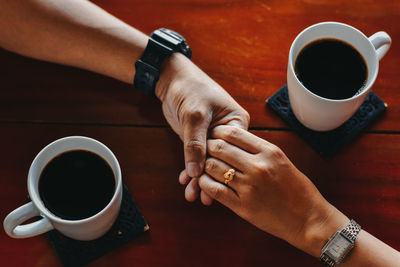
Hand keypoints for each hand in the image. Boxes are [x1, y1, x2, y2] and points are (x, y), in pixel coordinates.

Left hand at [156, 53, 248, 204]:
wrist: (172, 79)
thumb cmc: (190, 89)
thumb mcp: (195, 115)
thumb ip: (195, 143)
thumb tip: (195, 171)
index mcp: (237, 123)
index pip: (233, 151)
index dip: (223, 169)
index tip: (214, 187)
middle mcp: (227, 132)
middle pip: (221, 160)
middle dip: (210, 178)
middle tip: (203, 198)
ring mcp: (212, 137)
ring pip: (208, 162)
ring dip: (199, 178)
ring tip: (192, 196)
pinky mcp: (198, 140)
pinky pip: (197, 158)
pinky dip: (191, 170)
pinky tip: (186, 183)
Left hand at [198, 125, 348, 256]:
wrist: (308, 219)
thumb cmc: (297, 189)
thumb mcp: (281, 161)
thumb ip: (259, 149)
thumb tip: (233, 139)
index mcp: (269, 152)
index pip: (233, 133)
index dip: (217, 131)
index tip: (212, 134)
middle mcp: (258, 166)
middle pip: (219, 148)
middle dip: (207, 146)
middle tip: (203, 148)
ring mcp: (249, 187)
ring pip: (212, 167)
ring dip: (204, 164)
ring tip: (203, 165)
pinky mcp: (242, 206)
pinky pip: (214, 190)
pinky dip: (204, 183)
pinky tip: (204, 181)